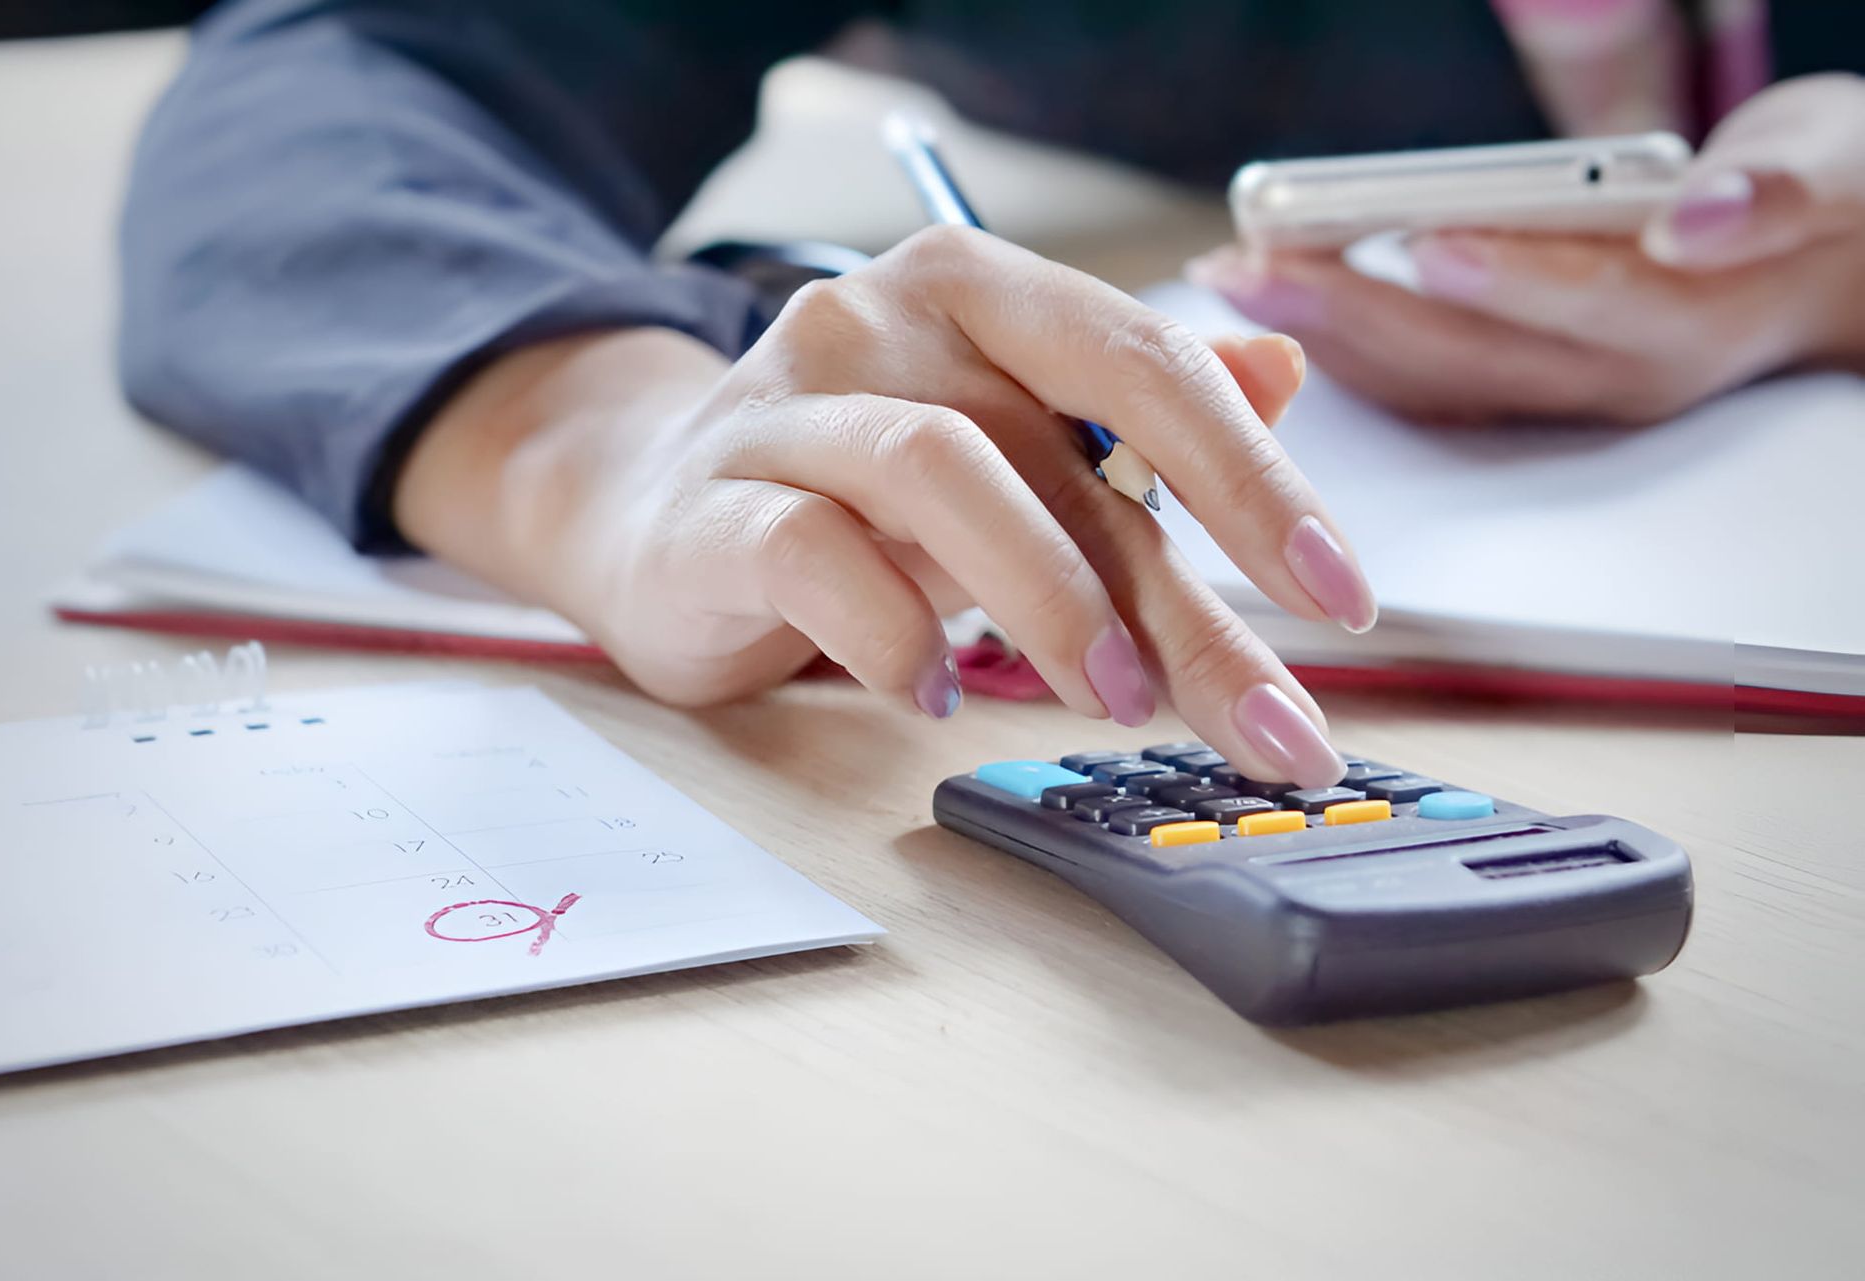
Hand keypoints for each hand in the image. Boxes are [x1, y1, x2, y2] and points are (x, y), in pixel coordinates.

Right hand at [395, 226, 1374, 785]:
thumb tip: (1279, 373)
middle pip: (1062, 448)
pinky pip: (810, 553)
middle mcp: (881, 321)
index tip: (1337, 594)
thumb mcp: (1015, 439)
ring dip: (1047, 599)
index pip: (1142, 360)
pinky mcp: (709, 507)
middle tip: (1264, 720)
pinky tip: (932, 693)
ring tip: (1104, 701)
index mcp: (979, 291)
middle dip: (1181, 600)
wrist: (649, 505)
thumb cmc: (858, 481)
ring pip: (940, 472)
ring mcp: (785, 406)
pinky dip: (891, 630)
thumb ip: (1138, 417)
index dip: (1254, 477)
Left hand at [1187, 74, 1864, 423]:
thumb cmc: (1824, 198)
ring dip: (1326, 332)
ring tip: (1237, 272)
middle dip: (1357, 309)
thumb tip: (1695, 223)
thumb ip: (1779, 193)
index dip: (1512, 280)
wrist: (1831, 265)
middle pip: (1474, 357)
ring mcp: (1562, 396)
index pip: (1594, 309)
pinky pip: (1421, 382)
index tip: (1427, 242)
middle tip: (1261, 261)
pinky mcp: (1524, 386)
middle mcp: (1614, 380)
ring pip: (1430, 381)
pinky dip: (1345, 342)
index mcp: (1692, 324)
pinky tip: (1276, 297)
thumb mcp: (1835, 165)